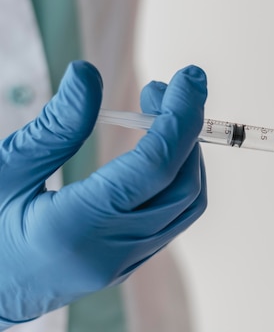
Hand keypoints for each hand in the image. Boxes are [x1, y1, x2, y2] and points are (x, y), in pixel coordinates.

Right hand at [0, 61, 207, 326]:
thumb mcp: (3, 172)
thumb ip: (52, 128)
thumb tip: (88, 74)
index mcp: (74, 227)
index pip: (154, 167)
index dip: (180, 116)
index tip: (190, 78)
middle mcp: (110, 251)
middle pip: (182, 185)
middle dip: (186, 129)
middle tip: (164, 89)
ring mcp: (123, 263)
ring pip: (185, 204)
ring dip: (186, 153)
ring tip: (162, 113)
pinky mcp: (128, 264)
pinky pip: (173, 218)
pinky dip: (177, 177)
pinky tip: (156, 150)